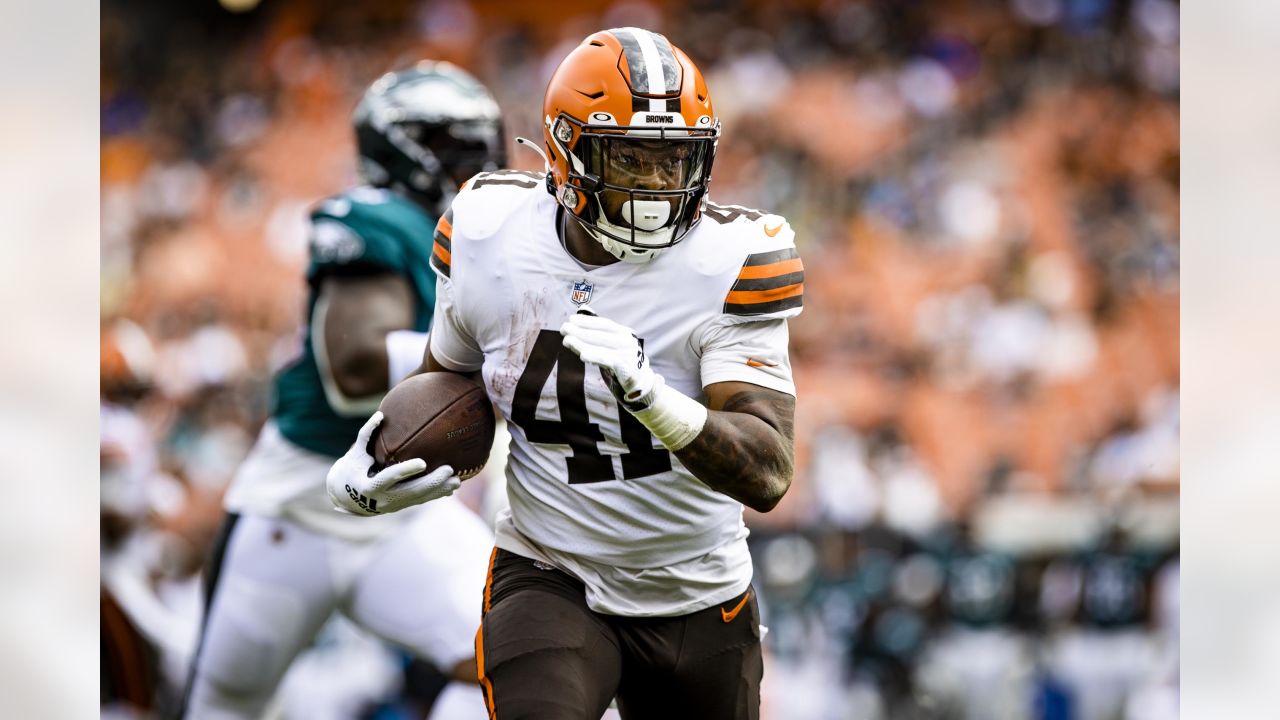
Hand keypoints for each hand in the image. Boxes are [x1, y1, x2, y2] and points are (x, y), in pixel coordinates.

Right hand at [326, 411, 461, 515]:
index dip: (406, 470)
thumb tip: (380, 414)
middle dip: (432, 482)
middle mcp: (383, 498)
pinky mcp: (401, 507)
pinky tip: (451, 488)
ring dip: (439, 490)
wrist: (346, 498)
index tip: (423, 462)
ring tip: (457, 481)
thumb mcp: (355, 454)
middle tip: (449, 469)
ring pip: (419, 499)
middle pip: (411, 492)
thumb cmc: (351, 470)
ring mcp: (393, 505)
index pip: (390, 477)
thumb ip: (366, 435)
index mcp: (370, 486)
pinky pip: (420, 500)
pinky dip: (436, 494)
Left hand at [560, 307, 657, 408]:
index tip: (571, 318)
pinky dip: (595, 357)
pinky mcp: (626, 369)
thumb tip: (582, 308)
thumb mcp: (613, 342)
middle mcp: (627, 341)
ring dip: (582, 343)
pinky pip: (608, 361)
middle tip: (564, 328)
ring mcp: (627, 355)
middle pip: (600, 335)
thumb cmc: (621, 359)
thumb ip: (598, 328)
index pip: (604, 324)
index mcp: (624, 332)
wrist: (640, 381)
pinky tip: (583, 355)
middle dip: (580, 331)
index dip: (587, 321)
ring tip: (567, 340)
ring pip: (601, 347)